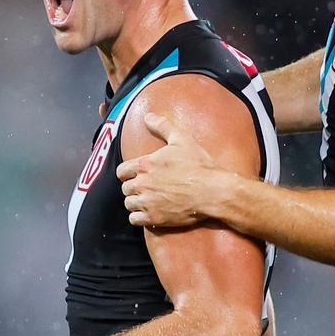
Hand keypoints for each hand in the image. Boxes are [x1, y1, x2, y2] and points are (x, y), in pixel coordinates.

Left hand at [117, 112, 217, 226]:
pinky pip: (135, 220)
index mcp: (145, 164)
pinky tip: (149, 213)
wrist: (213, 191)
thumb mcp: (182, 139)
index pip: (121, 171)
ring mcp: (147, 202)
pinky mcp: (154, 218)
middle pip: (125, 188)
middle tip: (146, 188)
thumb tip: (147, 116)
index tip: (136, 175)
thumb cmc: (199, 165)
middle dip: (133, 188)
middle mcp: (142, 184)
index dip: (128, 173)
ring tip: (147, 201)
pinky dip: (139, 217)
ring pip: (129, 204)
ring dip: (136, 203)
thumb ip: (162, 126)